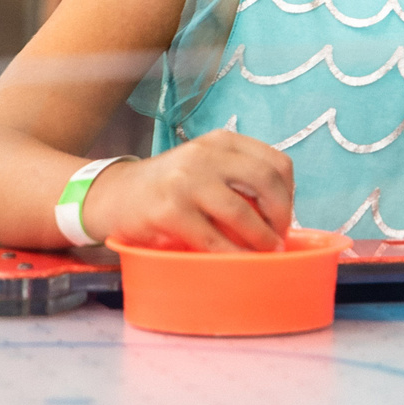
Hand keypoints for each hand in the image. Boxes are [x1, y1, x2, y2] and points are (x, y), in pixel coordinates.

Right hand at [86, 133, 294, 251]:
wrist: (115, 196)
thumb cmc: (169, 187)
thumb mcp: (205, 168)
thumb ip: (238, 178)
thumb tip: (280, 215)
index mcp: (221, 142)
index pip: (277, 163)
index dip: (288, 195)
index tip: (284, 217)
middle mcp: (205, 154)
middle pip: (267, 181)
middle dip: (281, 215)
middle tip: (278, 238)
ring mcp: (186, 181)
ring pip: (242, 212)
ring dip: (261, 239)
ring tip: (264, 253)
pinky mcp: (170, 211)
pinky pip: (214, 240)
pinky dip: (233, 255)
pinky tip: (238, 262)